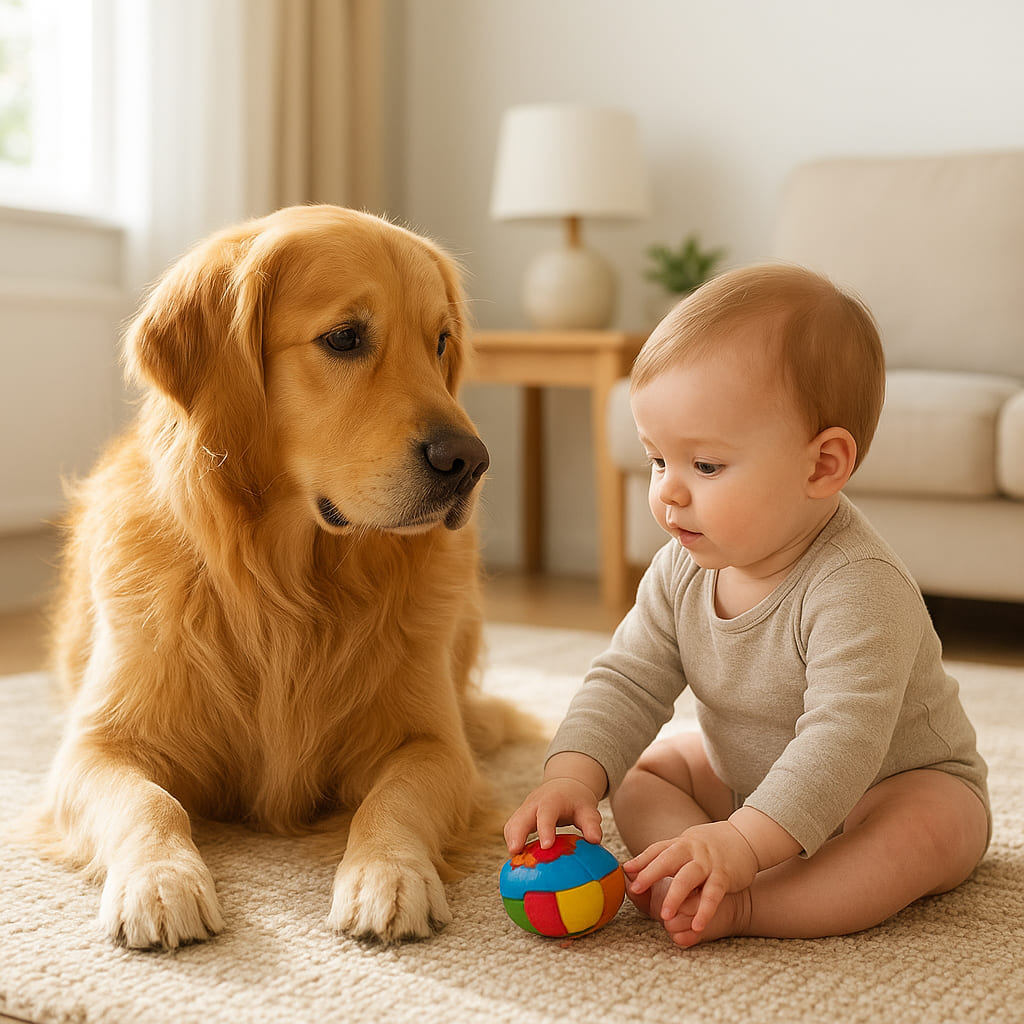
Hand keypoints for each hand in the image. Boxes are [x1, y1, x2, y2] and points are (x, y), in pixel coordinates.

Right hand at [504, 777, 602, 853]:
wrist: (564, 785)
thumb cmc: (577, 801)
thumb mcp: (587, 809)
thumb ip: (591, 823)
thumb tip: (596, 840)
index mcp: (552, 800)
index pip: (546, 813)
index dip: (545, 829)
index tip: (546, 846)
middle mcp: (534, 804)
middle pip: (520, 818)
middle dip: (516, 835)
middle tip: (515, 852)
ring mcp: (525, 810)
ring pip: (512, 824)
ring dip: (511, 841)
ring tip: (514, 862)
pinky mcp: (520, 818)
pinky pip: (512, 830)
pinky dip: (512, 843)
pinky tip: (518, 860)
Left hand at [623, 820, 758, 933]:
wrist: (745, 838)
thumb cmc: (708, 847)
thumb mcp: (685, 847)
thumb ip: (661, 857)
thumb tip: (630, 870)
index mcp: (680, 843)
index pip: (657, 849)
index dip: (641, 860)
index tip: (626, 871)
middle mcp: (692, 850)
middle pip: (668, 859)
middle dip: (651, 873)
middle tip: (636, 888)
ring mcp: (708, 862)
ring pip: (688, 877)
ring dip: (675, 896)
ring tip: (664, 917)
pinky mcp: (725, 876)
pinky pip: (713, 894)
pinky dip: (705, 909)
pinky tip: (697, 925)